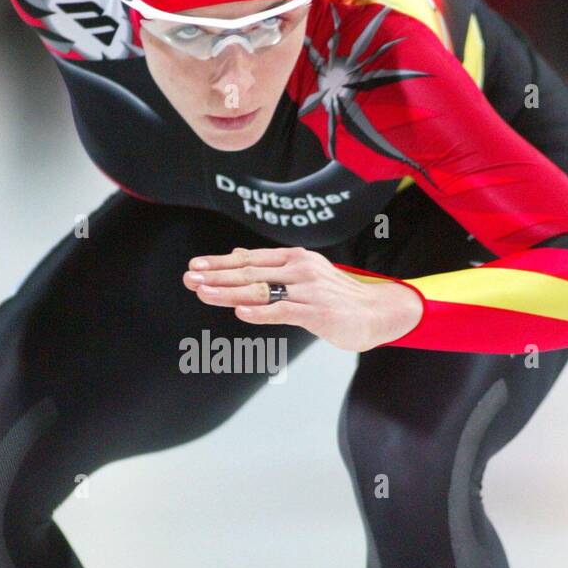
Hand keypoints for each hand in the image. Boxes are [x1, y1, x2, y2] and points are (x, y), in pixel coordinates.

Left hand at [182, 245, 423, 350]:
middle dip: (217, 276)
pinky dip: (261, 313)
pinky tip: (241, 312)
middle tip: (190, 278)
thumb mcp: (304, 274)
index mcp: (295, 258)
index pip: (250, 259)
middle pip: (251, 273)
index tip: (195, 266)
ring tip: (204, 293)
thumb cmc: (336, 296)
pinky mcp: (318, 313)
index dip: (220, 263)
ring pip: (262, 291)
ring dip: (229, 293)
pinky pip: (284, 312)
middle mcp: (300, 269)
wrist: (378, 312)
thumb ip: (271, 267)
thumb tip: (237, 255)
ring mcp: (309, 290)